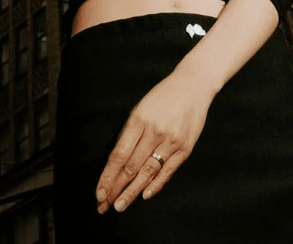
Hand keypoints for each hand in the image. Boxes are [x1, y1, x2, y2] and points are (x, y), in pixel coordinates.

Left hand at [95, 70, 212, 214]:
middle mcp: (155, 131)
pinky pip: (167, 171)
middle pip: (131, 167)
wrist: (193, 85)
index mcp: (139, 119)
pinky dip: (156, 185)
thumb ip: (130, 133)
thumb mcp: (140, 107)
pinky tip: (144, 195)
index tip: (99, 192)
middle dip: (115, 188)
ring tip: (120, 206)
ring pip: (147, 172)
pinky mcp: (185, 148)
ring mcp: (171, 141)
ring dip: (132, 192)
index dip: (108, 176)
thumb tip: (116, 162)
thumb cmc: (162, 97)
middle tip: (103, 206)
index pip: (119, 155)